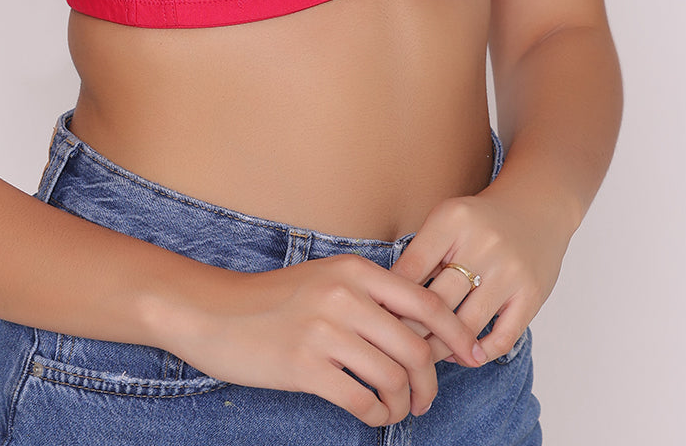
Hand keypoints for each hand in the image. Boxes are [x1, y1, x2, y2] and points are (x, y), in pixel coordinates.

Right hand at [170, 252, 487, 425]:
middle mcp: (345, 296)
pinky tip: (373, 414)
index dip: (456, 334)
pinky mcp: (305, 367)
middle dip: (431, 382)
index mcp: (355, 271)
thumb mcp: (325, 280)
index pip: (426, 303)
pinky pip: (362, 401)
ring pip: (394, 379)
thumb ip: (369, 295)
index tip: (472, 356)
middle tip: (427, 398)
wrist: (213, 312)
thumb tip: (422, 329)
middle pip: (417, 348)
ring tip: (399, 409)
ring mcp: (325, 332)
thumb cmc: (273, 300)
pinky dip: (378, 415)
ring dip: (404, 404)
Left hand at [388, 187, 570, 362]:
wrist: (534, 208)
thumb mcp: (445, 221)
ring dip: (441, 348)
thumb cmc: (478, 221)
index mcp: (453, 219)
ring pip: (465, 326)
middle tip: (396, 348)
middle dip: (412, 329)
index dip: (391, 298)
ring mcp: (510, 271)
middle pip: (437, 302)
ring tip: (424, 358)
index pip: (412, 268)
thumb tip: (386, 302)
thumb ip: (420, 254)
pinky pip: (501, 338)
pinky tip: (463, 354)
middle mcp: (483, 243)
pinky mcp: (532, 294)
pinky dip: (478, 354)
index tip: (378, 319)